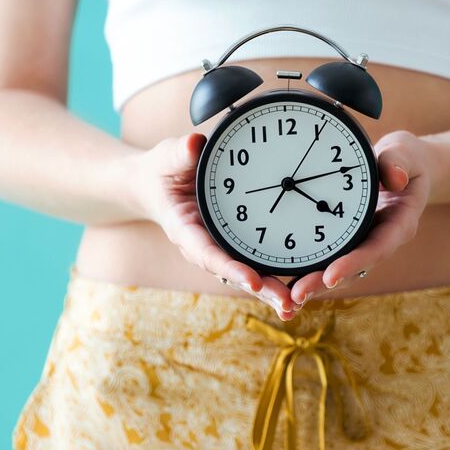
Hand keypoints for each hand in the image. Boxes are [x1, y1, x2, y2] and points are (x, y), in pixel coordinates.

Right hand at [128, 132, 300, 319]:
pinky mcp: (231, 243)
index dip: (229, 268)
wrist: (154, 184)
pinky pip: (252, 261)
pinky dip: (271, 276)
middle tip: (287, 304)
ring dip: (270, 290)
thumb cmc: (161, 171)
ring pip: (245, 272)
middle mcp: (202, 245)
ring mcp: (217, 247)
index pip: (207, 253)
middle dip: (259, 289)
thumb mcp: (166, 158)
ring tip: (295, 304)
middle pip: (233, 272)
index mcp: (184, 228)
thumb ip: (181, 153)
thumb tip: (195, 144)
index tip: (252, 281)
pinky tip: (296, 288)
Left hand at [287, 130, 433, 306]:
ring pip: (339, 270)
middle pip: (353, 269)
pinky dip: (310, 269)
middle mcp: (381, 240)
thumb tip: (396, 177)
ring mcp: (363, 242)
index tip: (330, 276)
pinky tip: (285, 281)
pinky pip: (329, 257)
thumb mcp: (405, 154)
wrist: (404, 165)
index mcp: (399, 224)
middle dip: (325, 283)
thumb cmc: (404, 158)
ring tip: (287, 298)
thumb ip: (398, 162)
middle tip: (296, 296)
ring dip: (314, 283)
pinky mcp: (348, 239)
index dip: (353, 264)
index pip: (376, 249)